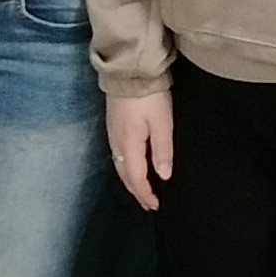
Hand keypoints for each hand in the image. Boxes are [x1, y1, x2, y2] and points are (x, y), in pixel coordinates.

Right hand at [106, 89, 173, 212]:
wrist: (128, 71)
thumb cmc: (149, 96)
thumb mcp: (162, 123)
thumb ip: (162, 151)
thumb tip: (163, 176)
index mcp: (130, 145)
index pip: (136, 179)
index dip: (145, 194)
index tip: (156, 206)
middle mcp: (117, 143)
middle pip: (125, 175)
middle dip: (137, 192)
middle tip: (149, 204)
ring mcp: (112, 134)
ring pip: (120, 166)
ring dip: (131, 181)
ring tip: (142, 189)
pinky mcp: (112, 125)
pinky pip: (117, 155)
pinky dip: (126, 167)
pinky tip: (133, 166)